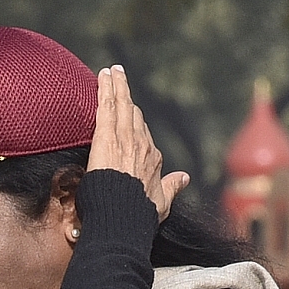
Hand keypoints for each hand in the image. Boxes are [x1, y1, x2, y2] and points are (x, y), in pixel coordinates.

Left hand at [87, 66, 188, 221]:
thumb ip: (172, 187)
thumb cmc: (139, 214)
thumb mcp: (162, 202)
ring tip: (110, 71)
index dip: (134, 120)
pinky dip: (105, 90)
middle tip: (118, 77)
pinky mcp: (107, 138)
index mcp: (152, 158)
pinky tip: (103, 77)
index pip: (142, 133)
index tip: (129, 109)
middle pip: (132, 112)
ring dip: (115, 86)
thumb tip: (185, 178)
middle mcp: (141, 144)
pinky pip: (106, 108)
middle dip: (125, 94)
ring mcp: (125, 138)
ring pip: (121, 104)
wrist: (123, 217)